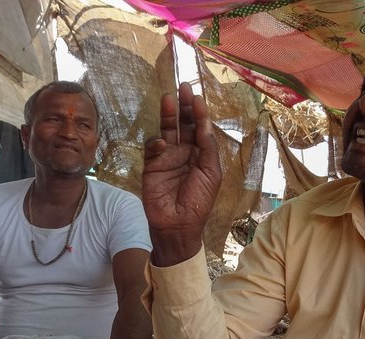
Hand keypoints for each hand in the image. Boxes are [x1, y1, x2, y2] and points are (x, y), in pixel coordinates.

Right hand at [142, 82, 222, 265]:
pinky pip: (153, 146)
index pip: (200, 128)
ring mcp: (168, 158)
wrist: (177, 225)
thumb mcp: (211, 174)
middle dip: (184, 106)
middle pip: (184, 124)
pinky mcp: (152, 165)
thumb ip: (208, 147)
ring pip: (168, 130)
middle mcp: (185, 153)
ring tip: (168, 99)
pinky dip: (156, 141)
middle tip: (182, 88)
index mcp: (202, 155)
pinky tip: (161, 143)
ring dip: (168, 115)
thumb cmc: (199, 202)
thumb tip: (204, 124)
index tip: (196, 97)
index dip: (199, 112)